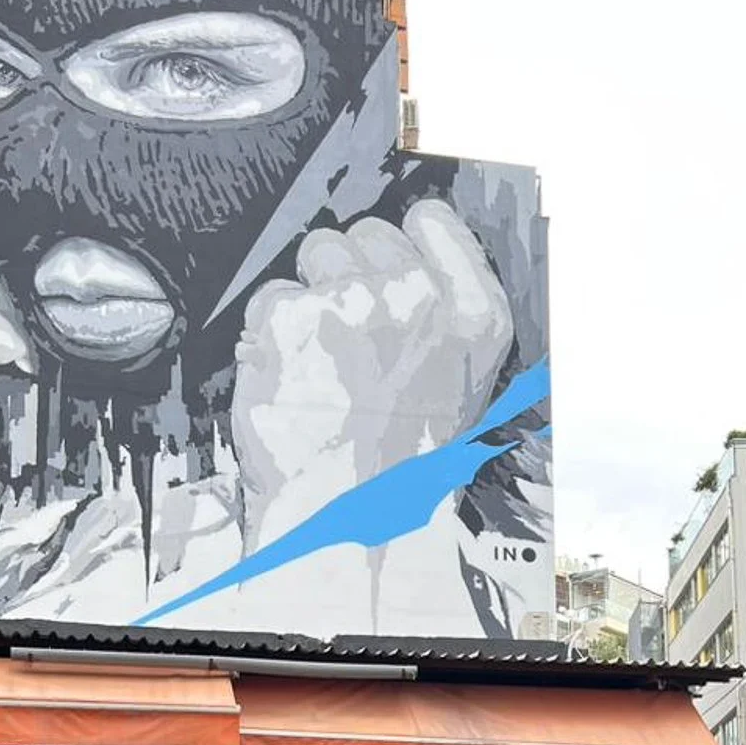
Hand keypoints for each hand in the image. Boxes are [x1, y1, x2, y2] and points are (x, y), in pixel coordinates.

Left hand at [233, 204, 511, 538]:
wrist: (346, 524)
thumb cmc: (401, 472)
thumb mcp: (464, 391)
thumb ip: (447, 319)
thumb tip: (408, 269)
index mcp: (474, 315)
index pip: (430, 220)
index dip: (401, 247)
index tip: (388, 278)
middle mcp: (420, 297)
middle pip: (367, 232)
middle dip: (350, 273)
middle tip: (350, 341)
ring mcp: (353, 302)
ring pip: (315, 253)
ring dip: (309, 295)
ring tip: (319, 361)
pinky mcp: (292, 318)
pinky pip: (271, 296)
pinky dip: (270, 335)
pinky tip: (290, 378)